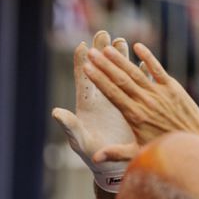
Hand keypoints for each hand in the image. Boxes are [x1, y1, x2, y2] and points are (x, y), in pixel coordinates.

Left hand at [52, 31, 136, 191]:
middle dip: (101, 52)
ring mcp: (115, 101)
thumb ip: (69, 125)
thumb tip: (56, 112)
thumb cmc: (91, 154)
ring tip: (121, 40)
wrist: (110, 164)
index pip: (84, 80)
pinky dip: (138, 73)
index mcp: (87, 105)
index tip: (82, 46)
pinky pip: (135, 86)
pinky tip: (142, 60)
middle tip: (103, 33)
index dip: (82, 63)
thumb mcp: (79, 139)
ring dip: (119, 58)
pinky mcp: (129, 106)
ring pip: (117, 74)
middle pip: (100, 71)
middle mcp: (100, 100)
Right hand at [82, 42, 198, 146]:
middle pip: (121, 79)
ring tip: (107, 48)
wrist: (194, 139)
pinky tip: (137, 46)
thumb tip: (94, 158)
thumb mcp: (137, 153)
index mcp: (134, 115)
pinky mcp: (172, 87)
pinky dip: (148, 57)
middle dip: (104, 65)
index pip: (112, 93)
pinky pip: (157, 69)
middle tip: (91, 52)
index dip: (99, 79)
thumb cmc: (162, 148)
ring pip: (136, 72)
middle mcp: (145, 101)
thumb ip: (115, 153)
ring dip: (121, 59)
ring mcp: (159, 92)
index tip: (87, 68)